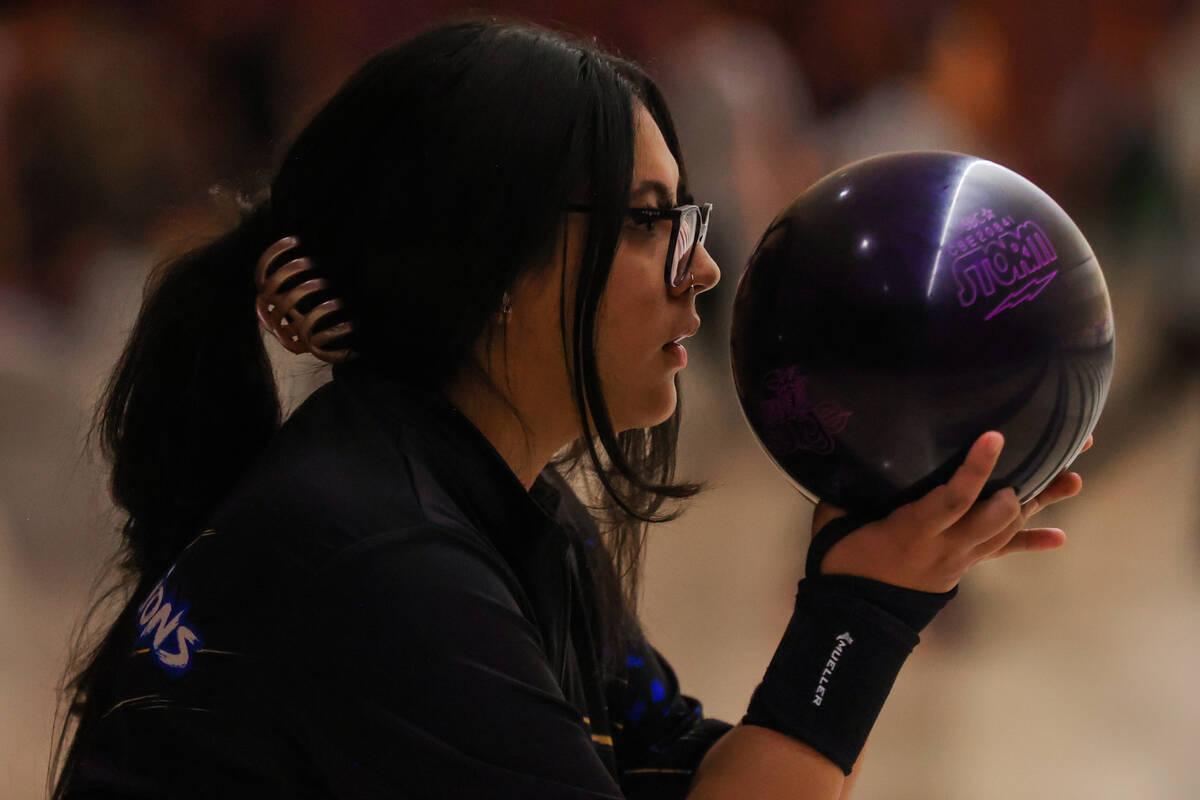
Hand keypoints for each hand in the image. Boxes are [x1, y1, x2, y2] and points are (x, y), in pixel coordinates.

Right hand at [812, 433, 1091, 592]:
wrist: (854, 615)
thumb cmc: (842, 560)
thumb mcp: (837, 520)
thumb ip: (852, 490)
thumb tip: (854, 450)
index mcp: (913, 531)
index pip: (954, 499)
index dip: (976, 469)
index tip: (995, 437)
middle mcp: (945, 546)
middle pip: (996, 519)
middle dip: (1023, 490)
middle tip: (1043, 460)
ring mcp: (959, 558)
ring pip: (1007, 531)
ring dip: (1040, 505)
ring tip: (1074, 479)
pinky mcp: (963, 565)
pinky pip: (1000, 552)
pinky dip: (1030, 543)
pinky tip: (1059, 538)